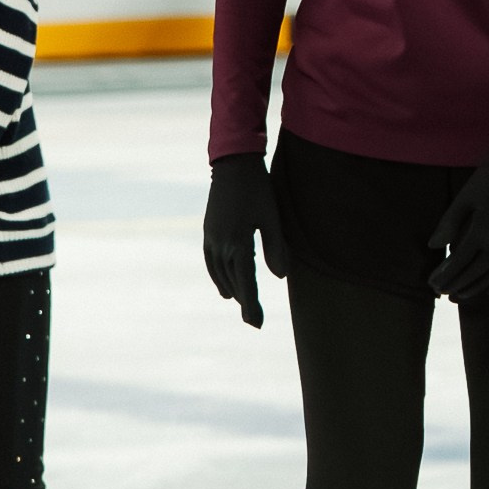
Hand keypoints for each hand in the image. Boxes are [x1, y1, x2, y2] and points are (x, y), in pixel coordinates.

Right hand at [204, 153, 292, 327]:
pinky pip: (211, 262)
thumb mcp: (272, 217)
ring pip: (220, 274)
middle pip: (232, 282)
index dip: (252, 305)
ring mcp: (212, 238)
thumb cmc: (257, 189)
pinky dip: (218, 276)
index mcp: (238, 243)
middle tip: (254, 320)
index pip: (246, 283)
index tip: (257, 324)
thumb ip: (275, 248)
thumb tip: (280, 277)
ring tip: (241, 303)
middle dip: (244, 301)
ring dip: (231, 289)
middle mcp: (221, 245)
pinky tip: (224, 282)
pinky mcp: (208, 231)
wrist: (233, 164)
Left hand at [427, 138, 488, 301]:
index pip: (458, 262)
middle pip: (474, 273)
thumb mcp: (466, 197)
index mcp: (481, 230)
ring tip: (460, 295)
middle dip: (456, 285)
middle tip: (442, 292)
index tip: (433, 284)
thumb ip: (449, 223)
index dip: (445, 276)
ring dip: (475, 288)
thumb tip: (432, 246)